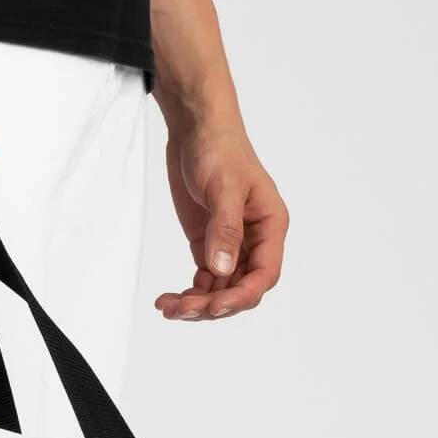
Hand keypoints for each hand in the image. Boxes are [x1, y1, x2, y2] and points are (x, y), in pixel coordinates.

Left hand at [156, 124, 288, 319]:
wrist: (196, 128)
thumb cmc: (220, 147)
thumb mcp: (224, 186)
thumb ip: (225, 229)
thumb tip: (222, 269)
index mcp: (270, 225)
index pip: (264, 274)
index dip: (241, 296)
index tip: (214, 306)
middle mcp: (255, 240)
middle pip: (241, 288)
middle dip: (213, 304)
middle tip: (180, 309)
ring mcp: (232, 243)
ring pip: (222, 288)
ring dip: (197, 303)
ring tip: (167, 306)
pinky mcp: (210, 243)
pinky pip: (206, 279)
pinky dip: (190, 293)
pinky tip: (170, 298)